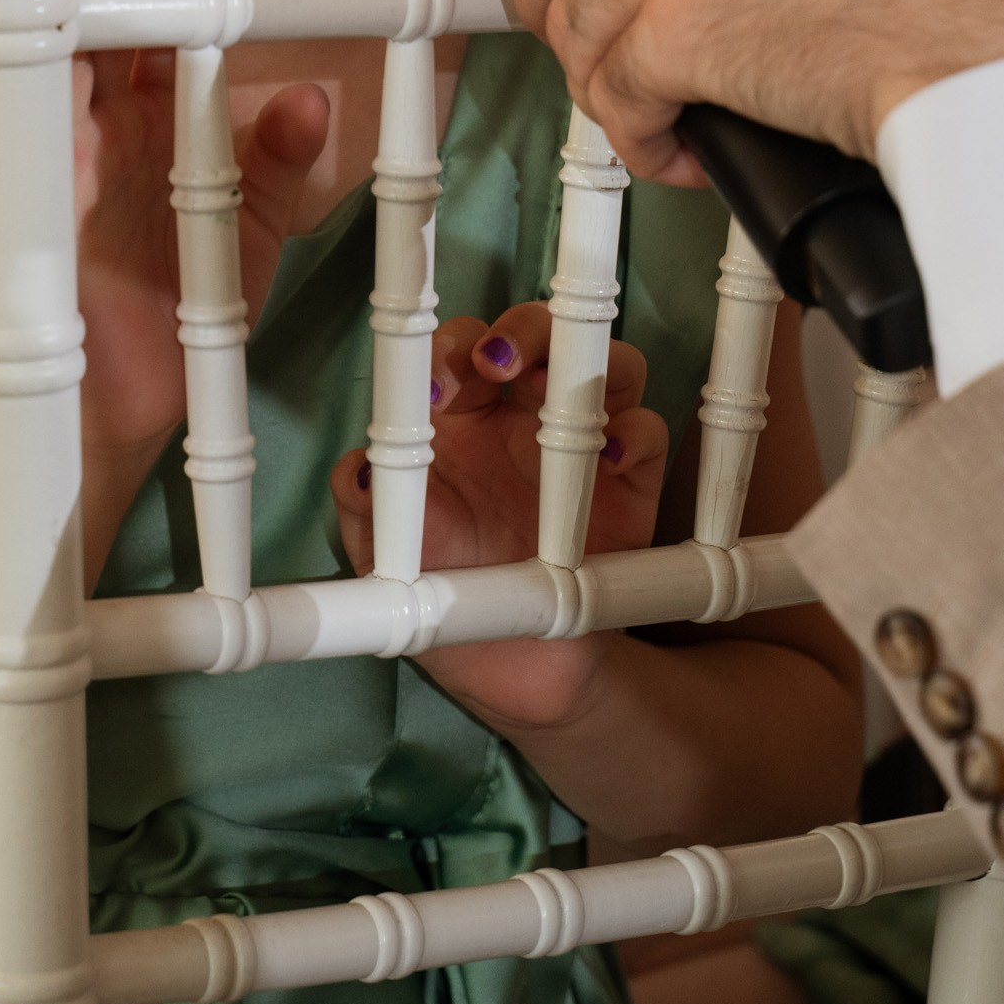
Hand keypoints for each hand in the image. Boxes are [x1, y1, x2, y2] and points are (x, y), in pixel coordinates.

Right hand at [71, 0, 325, 472]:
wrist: (134, 408)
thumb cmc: (183, 309)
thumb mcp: (253, 229)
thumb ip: (281, 165)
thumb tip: (310, 97)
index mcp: (154, 124)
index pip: (172, 31)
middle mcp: (106, 132)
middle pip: (112, 28)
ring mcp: (69, 165)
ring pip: (65, 64)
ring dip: (89, 10)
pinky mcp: (43, 213)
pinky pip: (39, 149)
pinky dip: (54, 104)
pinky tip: (76, 66)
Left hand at [329, 311, 665, 729]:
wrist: (513, 672)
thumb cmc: (446, 596)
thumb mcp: (389, 561)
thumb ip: (367, 511)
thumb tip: (356, 472)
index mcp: (461, 419)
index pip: (459, 351)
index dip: (449, 350)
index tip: (435, 386)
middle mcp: (523, 416)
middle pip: (535, 336)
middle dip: (519, 331)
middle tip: (496, 363)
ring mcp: (583, 442)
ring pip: (602, 363)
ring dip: (583, 358)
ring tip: (551, 388)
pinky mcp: (632, 481)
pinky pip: (646, 433)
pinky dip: (637, 429)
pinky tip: (613, 451)